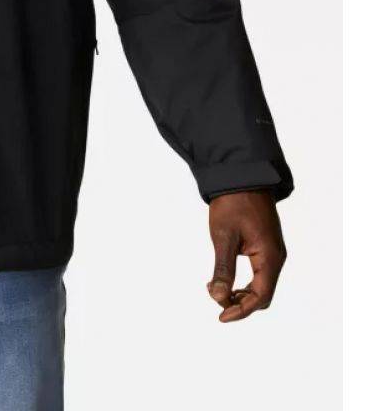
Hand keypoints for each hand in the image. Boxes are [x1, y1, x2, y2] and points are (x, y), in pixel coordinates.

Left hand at [207, 190, 285, 322]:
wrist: (241, 176)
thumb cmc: (232, 204)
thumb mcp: (223, 236)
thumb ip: (223, 268)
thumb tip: (219, 297)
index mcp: (270, 257)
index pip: (261, 296)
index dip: (242, 310)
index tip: (220, 316)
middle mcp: (276, 257)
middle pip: (262, 294)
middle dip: (240, 303)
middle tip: (215, 301)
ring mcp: (272, 251)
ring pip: (260, 284)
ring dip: (241, 293)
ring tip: (216, 290)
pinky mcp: (265, 245)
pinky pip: (258, 272)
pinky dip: (243, 281)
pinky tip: (225, 279)